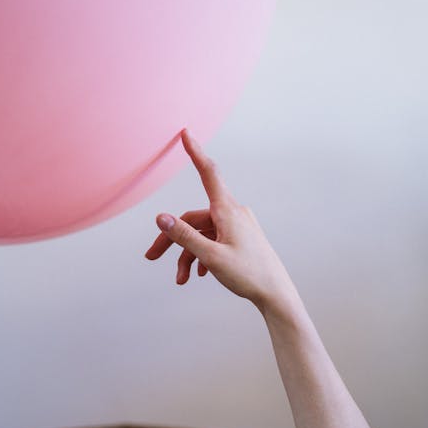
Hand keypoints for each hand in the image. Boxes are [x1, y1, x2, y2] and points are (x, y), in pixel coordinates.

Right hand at [144, 129, 295, 310]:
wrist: (276, 294)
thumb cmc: (248, 274)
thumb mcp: (211, 256)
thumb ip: (184, 236)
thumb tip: (161, 217)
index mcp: (228, 211)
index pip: (208, 173)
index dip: (195, 152)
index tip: (186, 133)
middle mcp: (233, 213)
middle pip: (193, 217)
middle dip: (172, 238)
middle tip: (151, 257)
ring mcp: (237, 226)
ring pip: (202, 233)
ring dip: (188, 254)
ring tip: (182, 280)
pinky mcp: (240, 238)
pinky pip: (213, 240)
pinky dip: (202, 255)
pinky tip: (200, 275)